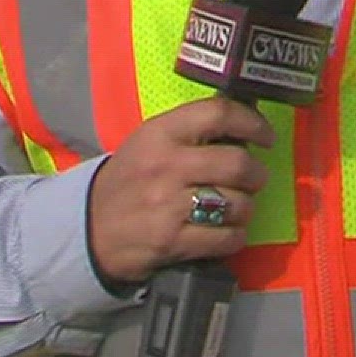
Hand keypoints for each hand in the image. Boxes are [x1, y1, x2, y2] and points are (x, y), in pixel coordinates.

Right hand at [86, 97, 275, 284]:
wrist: (89, 228)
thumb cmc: (129, 180)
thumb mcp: (149, 142)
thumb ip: (190, 133)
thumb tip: (243, 130)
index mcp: (161, 133)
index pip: (218, 114)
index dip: (252, 123)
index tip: (266, 137)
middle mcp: (166, 165)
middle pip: (237, 163)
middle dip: (256, 174)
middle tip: (254, 179)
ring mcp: (169, 206)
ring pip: (238, 203)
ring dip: (246, 208)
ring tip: (235, 208)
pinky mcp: (173, 242)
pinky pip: (228, 238)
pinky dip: (236, 236)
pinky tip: (226, 232)